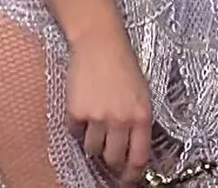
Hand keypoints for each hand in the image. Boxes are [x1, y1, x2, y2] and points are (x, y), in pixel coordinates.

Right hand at [67, 26, 153, 184]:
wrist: (100, 44)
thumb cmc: (123, 66)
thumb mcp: (142, 94)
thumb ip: (139, 121)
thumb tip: (134, 150)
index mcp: (142, 115)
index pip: (139, 157)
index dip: (132, 174)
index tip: (128, 180)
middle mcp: (121, 119)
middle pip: (114, 158)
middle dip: (111, 159)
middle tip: (108, 152)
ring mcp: (98, 117)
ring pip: (92, 149)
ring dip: (93, 141)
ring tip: (96, 120)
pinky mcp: (76, 112)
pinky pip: (75, 133)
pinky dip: (78, 127)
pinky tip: (84, 107)